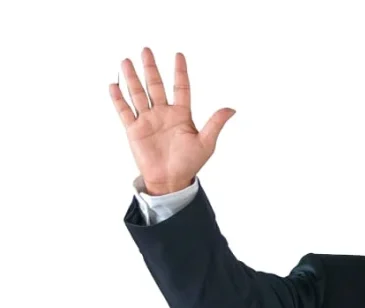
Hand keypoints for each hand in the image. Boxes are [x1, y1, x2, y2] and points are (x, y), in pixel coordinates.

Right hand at [109, 48, 234, 195]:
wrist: (171, 180)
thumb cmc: (189, 163)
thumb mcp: (206, 142)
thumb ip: (215, 123)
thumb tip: (232, 109)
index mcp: (181, 115)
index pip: (181, 88)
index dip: (180, 72)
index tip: (178, 55)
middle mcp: (163, 114)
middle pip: (155, 85)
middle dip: (151, 68)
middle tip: (146, 50)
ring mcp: (148, 120)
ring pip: (138, 94)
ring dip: (132, 78)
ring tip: (126, 61)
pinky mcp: (134, 129)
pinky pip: (124, 111)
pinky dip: (118, 98)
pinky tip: (114, 85)